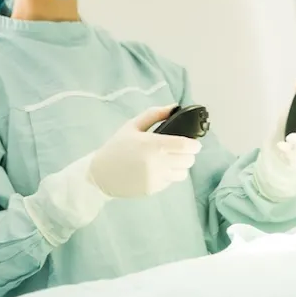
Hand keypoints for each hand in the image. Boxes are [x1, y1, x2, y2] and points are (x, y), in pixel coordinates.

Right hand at [88, 105, 202, 197]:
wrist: (101, 173)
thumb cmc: (117, 147)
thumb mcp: (132, 126)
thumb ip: (154, 114)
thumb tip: (174, 107)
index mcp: (152, 144)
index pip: (185, 146)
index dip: (194, 145)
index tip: (194, 143)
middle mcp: (157, 162)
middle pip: (188, 160)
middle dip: (189, 154)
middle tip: (181, 150)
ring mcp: (156, 178)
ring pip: (183, 173)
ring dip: (181, 166)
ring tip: (170, 160)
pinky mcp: (153, 189)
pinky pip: (171, 181)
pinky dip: (169, 175)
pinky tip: (157, 169)